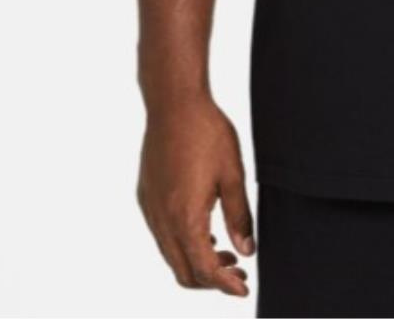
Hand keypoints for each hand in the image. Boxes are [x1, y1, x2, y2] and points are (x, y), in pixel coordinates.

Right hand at [137, 95, 255, 296]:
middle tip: (239, 273)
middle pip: (184, 271)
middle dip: (212, 281)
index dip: (225, 285)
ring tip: (227, 255)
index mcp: (185, 217)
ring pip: (171, 256)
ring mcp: (150, 209)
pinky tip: (205, 233)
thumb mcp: (233, 174)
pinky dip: (183, 245)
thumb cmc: (208, 133)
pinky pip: (162, 236)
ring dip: (197, 263)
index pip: (204, 270)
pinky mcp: (147, 197)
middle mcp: (162, 220)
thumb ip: (240, 216)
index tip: (244, 290)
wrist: (174, 104)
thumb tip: (246, 251)